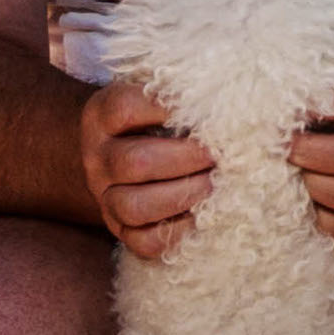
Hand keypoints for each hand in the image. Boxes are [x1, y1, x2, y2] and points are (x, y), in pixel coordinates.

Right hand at [81, 79, 214, 259]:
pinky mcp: (121, 230)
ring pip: (134, 206)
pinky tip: (204, 213)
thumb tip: (235, 99)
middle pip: (134, 162)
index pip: (125, 108)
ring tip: (214, 183)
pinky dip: (178, 232)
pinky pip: (144, 242)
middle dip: (185, 159)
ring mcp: (105, 197)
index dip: (165, 108)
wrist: (123, 148)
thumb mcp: (159, 93)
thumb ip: (184, 92)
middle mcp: (98, 158)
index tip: (204, 106)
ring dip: (183, 195)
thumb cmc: (155, 113)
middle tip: (218, 153)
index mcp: (102, 115)